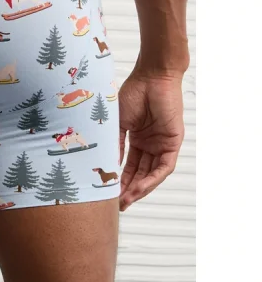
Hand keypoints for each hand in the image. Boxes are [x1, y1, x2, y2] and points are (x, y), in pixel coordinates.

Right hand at [118, 71, 184, 210]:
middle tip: (117, 204)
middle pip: (140, 173)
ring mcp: (162, 144)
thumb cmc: (133, 93)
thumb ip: (115, 144)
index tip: (108, 193)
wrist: (151, 77)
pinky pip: (163, 167)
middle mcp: (150, 143)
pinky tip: (139, 188)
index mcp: (137, 138)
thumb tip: (108, 166)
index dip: (119, 180)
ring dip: (140, 189)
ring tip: (126, 200)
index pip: (129, 165)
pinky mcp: (173, 142)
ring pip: (152, 174)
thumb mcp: (118, 123)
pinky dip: (152, 179)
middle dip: (129, 190)